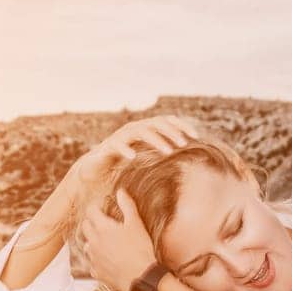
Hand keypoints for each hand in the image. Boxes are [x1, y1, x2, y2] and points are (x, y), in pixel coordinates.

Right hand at [70, 114, 205, 202]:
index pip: (166, 121)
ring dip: (156, 140)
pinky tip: (133, 157)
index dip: (182, 125)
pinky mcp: (108, 146)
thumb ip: (161, 156)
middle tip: (184, 144)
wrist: (96, 169)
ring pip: (140, 131)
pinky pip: (118, 145)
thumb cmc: (124, 165)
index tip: (196, 136)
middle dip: (172, 132)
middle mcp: (134, 128)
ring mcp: (121, 136)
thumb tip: (189, 163)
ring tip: (168, 151)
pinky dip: (125, 149)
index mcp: (145, 129)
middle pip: (156, 123)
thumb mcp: (146, 160)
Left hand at [81, 187, 157, 290]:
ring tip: (105, 241)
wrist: (140, 277)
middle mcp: (93, 242)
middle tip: (103, 223)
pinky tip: (107, 259)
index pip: (90, 211)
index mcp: (102, 228)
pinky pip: (91, 262)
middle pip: (84, 227)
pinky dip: (96, 258)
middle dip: (91, 222)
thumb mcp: (136, 224)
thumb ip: (127, 206)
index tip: (103, 208)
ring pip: (86, 245)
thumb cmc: (139, 250)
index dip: (96, 207)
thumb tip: (120, 192)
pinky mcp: (96, 271)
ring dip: (92, 241)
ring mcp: (92, 258)